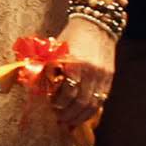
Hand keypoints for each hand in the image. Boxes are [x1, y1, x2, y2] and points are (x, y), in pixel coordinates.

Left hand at [45, 16, 116, 145]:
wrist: (96, 24)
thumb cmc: (71, 37)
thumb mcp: (55, 49)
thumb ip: (46, 68)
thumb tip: (36, 88)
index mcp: (74, 62)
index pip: (67, 92)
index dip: (58, 104)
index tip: (51, 107)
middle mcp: (90, 70)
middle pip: (80, 102)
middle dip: (68, 114)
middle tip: (59, 119)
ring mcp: (102, 75)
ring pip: (92, 104)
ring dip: (80, 116)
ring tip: (69, 121)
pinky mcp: (109, 77)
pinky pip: (101, 100)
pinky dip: (91, 111)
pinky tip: (82, 115)